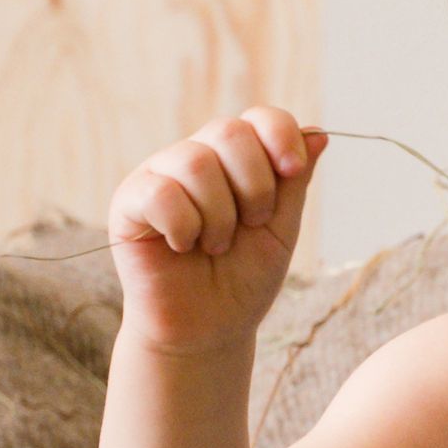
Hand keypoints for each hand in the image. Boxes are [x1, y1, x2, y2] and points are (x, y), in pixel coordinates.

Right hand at [107, 107, 326, 352]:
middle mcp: (196, 158)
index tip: (292, 170)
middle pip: (229, 132)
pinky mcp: (129, 202)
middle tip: (252, 224)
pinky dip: (184, 227)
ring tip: (215, 245)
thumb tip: (318, 133)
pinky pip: (161, 193)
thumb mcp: (281, 229)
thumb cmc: (243, 279)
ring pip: (196, 163)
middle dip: (254, 186)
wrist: (208, 329)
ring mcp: (159, 176)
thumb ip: (294, 182)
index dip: (280, 135)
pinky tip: (183, 247)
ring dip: (220, 217)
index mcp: (236, 160)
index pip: (259, 119)